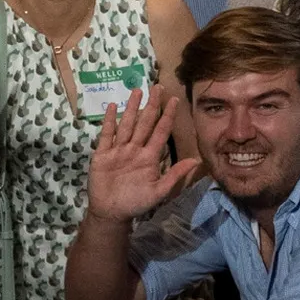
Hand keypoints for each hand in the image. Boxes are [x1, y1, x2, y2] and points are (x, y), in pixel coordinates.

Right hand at [87, 86, 198, 222]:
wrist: (111, 212)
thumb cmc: (135, 203)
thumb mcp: (159, 191)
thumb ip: (175, 175)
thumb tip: (196, 161)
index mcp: (149, 157)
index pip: (160, 131)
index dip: (167, 116)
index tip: (174, 100)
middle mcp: (135, 149)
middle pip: (144, 123)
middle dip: (151, 105)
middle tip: (157, 87)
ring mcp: (119, 149)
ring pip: (127, 124)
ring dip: (131, 108)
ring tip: (136, 91)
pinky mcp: (103, 153)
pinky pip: (107, 134)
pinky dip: (109, 121)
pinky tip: (111, 107)